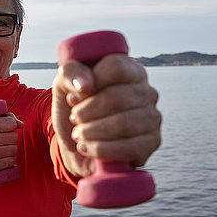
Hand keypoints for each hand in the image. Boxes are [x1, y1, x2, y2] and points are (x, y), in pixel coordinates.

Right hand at [0, 113, 23, 176]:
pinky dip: (9, 160)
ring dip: (11, 150)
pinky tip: (2, 157)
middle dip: (11, 139)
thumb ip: (7, 118)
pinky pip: (11, 160)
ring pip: (14, 149)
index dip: (11, 126)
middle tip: (3, 140)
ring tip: (2, 149)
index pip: (12, 123)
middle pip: (15, 136)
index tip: (4, 130)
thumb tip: (21, 124)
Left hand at [52, 54, 161, 177]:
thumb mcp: (64, 85)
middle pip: (117, 97)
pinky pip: (129, 147)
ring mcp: (153, 117)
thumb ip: (70, 74)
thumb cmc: (75, 108)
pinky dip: (100, 149)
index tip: (73, 96)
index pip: (116, 67)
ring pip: (123, 123)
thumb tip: (85, 85)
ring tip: (77, 133)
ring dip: (91, 131)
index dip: (92, 81)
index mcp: (129, 70)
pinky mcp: (152, 143)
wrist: (76, 143)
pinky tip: (85, 147)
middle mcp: (146, 91)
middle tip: (74, 118)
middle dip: (86, 111)